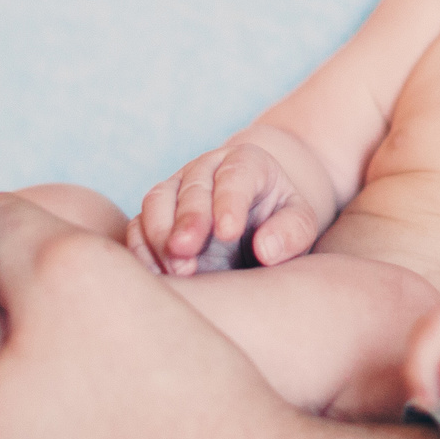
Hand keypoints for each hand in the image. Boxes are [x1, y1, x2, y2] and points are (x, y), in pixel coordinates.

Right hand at [140, 138, 320, 274]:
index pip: (236, 175)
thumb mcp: (300, 223)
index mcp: (246, 162)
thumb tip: (266, 250)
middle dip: (189, 220)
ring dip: (161, 236)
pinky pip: (139, 226)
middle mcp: (206, 169)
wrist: (256, 220)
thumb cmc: (280, 221)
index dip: (229, 201)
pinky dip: (143, 250)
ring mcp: (177, 189)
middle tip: (188, 252)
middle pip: (191, 187)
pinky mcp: (157, 214)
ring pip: (157, 202)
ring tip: (179, 270)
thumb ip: (292, 232)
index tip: (229, 232)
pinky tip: (158, 275)